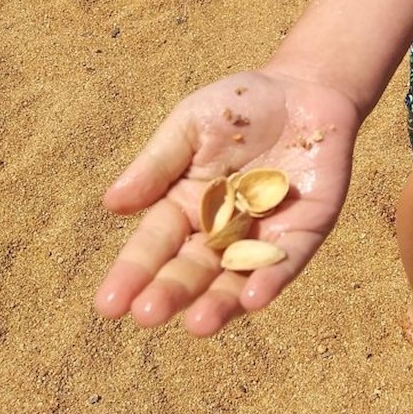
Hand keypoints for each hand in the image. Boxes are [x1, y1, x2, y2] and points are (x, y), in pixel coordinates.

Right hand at [94, 69, 358, 334]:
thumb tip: (111, 204)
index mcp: (184, 205)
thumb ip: (157, 164)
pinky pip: (286, 263)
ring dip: (218, 304)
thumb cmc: (239, 106)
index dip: (132, 273)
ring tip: (198, 324)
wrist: (303, 88)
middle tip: (147, 314)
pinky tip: (253, 298)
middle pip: (191, 269)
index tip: (109, 304)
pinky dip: (270, 280)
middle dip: (170, 292)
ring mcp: (262, 235)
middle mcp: (220, 230)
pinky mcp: (303, 232)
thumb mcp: (190, 125)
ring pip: (235, 279)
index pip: (154, 244)